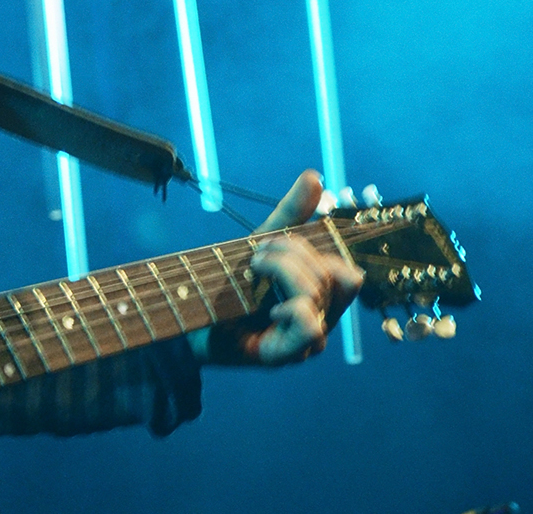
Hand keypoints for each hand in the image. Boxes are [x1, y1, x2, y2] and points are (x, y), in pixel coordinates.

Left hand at [188, 170, 364, 366]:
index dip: (313, 249)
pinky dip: (292, 309)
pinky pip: (310, 328)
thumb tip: (315, 176)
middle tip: (254, 256)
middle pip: (333, 276)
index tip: (270, 242)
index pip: (346, 273)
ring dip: (282, 271)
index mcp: (321, 297)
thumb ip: (291, 215)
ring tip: (253, 272)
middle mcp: (321, 320)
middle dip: (291, 253)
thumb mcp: (260, 244)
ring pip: (318, 294)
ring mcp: (306, 342)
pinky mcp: (286, 355)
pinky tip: (272, 308)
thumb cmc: (227, 284)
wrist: (185, 318)